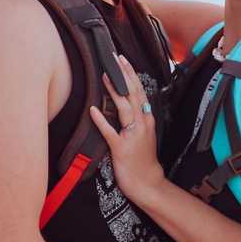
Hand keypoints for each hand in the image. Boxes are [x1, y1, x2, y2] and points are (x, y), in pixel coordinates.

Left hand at [88, 54, 164, 205]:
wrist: (148, 183)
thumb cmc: (142, 158)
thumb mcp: (143, 133)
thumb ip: (136, 117)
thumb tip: (125, 100)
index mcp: (147, 119)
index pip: (139, 91)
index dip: (131, 75)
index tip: (123, 60)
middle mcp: (142, 124)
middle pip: (134, 94)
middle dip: (125, 75)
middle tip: (115, 58)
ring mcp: (132, 136)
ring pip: (125, 109)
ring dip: (115, 91)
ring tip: (104, 76)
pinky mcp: (121, 149)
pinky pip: (110, 132)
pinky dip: (101, 120)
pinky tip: (92, 110)